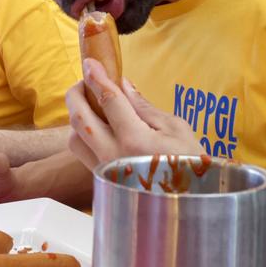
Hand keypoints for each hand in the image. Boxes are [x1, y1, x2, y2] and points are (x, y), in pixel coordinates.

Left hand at [66, 58, 203, 169]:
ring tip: (91, 105)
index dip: (97, 77)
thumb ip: (145, 106)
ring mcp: (105, 171)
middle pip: (80, 118)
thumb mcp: (176, 129)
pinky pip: (83, 154)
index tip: (90, 62)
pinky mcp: (103, 180)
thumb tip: (123, 85)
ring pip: (75, 139)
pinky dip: (84, 136)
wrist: (189, 204)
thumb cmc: (190, 165)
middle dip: (76, 94)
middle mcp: (114, 156)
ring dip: (78, 117)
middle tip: (84, 81)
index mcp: (135, 140)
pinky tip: (98, 128)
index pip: (108, 101)